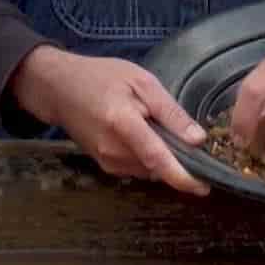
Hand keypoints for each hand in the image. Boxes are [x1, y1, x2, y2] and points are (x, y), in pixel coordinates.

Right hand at [9, 46, 210, 195]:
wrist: (59, 89)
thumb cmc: (102, 77)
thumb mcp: (142, 82)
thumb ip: (170, 112)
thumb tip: (198, 140)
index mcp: (123, 123)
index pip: (157, 158)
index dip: (183, 177)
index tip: (205, 187)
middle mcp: (113, 150)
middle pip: (157, 168)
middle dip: (180, 163)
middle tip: (196, 145)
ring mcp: (107, 161)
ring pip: (150, 171)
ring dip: (165, 160)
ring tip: (168, 134)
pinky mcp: (105, 166)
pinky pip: (138, 169)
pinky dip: (150, 159)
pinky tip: (149, 138)